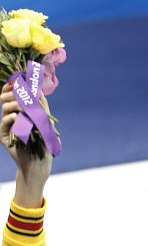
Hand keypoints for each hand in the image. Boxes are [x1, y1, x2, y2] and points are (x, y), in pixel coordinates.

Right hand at [1, 82, 50, 205]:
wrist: (39, 165)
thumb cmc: (44, 145)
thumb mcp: (45, 123)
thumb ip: (42, 106)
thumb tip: (39, 89)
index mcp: (19, 112)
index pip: (11, 94)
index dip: (13, 86)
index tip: (20, 80)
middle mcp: (11, 117)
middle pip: (5, 98)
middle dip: (14, 93)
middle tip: (23, 94)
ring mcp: (6, 126)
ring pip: (5, 107)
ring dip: (15, 104)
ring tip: (24, 108)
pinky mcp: (4, 136)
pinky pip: (5, 121)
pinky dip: (12, 117)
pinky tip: (18, 118)